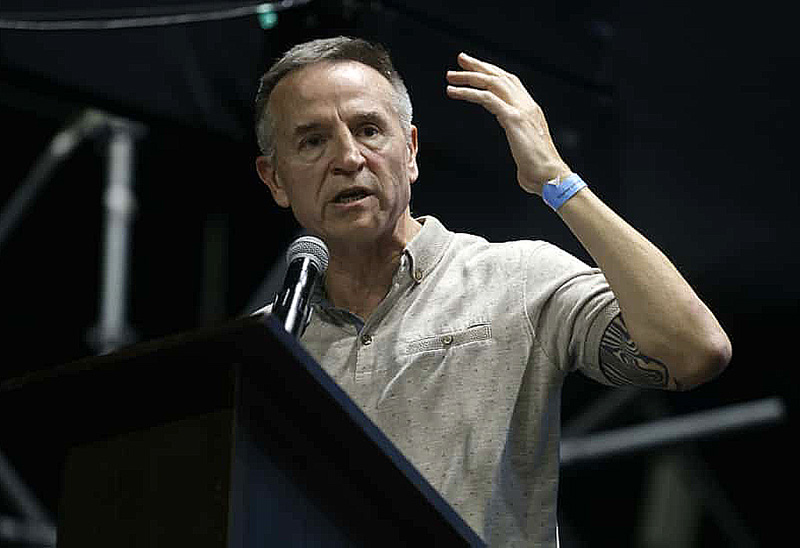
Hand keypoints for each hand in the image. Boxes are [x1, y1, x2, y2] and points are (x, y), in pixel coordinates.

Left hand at [446, 52, 571, 194]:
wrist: (551, 176)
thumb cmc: (539, 169)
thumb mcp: (527, 146)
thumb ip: (519, 137)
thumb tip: (516, 141)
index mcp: (530, 109)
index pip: (510, 82)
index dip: (492, 72)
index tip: (476, 68)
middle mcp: (527, 105)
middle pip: (500, 76)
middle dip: (479, 66)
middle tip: (460, 59)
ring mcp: (521, 110)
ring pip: (492, 83)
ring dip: (470, 77)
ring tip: (451, 76)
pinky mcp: (514, 119)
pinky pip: (487, 98)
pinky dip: (469, 92)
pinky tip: (454, 92)